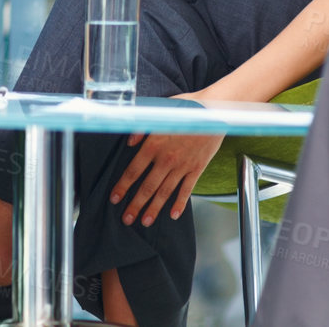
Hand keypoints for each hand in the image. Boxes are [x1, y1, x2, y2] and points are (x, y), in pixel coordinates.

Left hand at [112, 93, 224, 226]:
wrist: (214, 111)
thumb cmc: (186, 108)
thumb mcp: (158, 111)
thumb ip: (141, 128)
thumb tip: (128, 142)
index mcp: (153, 144)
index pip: (133, 170)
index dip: (122, 186)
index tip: (115, 198)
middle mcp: (166, 158)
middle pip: (147, 187)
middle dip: (135, 205)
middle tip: (127, 219)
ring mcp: (182, 165)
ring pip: (164, 192)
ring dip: (154, 209)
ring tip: (145, 221)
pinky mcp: (197, 168)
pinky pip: (186, 190)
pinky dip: (180, 204)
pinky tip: (173, 215)